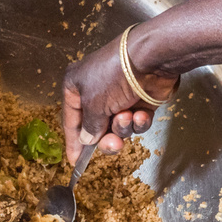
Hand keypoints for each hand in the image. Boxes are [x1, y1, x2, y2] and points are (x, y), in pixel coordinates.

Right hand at [61, 27, 178, 163]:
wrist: (150, 59)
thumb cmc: (113, 76)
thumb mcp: (93, 105)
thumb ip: (89, 127)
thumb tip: (87, 139)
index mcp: (76, 87)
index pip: (71, 121)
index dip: (74, 142)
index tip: (75, 161)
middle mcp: (96, 92)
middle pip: (97, 128)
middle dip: (106, 138)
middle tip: (114, 144)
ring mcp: (119, 97)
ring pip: (118, 127)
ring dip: (123, 127)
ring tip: (127, 117)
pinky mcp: (140, 101)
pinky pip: (136, 122)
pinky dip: (138, 121)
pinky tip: (140, 114)